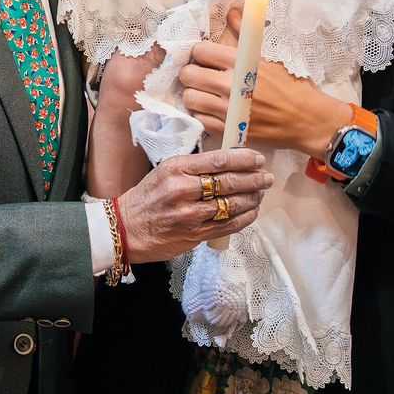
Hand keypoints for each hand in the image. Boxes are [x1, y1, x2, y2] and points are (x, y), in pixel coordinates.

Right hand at [116, 149, 271, 261]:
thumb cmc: (147, 197)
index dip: (244, 159)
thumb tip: (228, 162)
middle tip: (267, 177)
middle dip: (254, 179)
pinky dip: (245, 217)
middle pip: (229, 182)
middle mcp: (183, 190)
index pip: (218, 160)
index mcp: (176, 169)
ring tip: (261, 193)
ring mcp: (190, 214)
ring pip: (232, 204)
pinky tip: (252, 211)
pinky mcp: (195, 234)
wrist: (126, 228)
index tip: (258, 159)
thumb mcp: (165, 172)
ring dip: (252, 198)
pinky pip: (228, 225)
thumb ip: (193, 168)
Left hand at [176, 6, 353, 156]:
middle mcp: (231, 85)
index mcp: (242, 63)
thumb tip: (232, 12)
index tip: (206, 57)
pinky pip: (200, 119)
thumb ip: (246, 33)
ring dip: (193, 94)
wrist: (309, 120)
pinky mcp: (230, 129)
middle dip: (191, 72)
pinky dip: (202, 114)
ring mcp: (229, 110)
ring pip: (190, 98)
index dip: (200, 53)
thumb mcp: (273, 55)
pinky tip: (212, 109)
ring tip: (204, 93)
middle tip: (200, 75)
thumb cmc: (293, 86)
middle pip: (188, 75)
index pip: (201, 51)